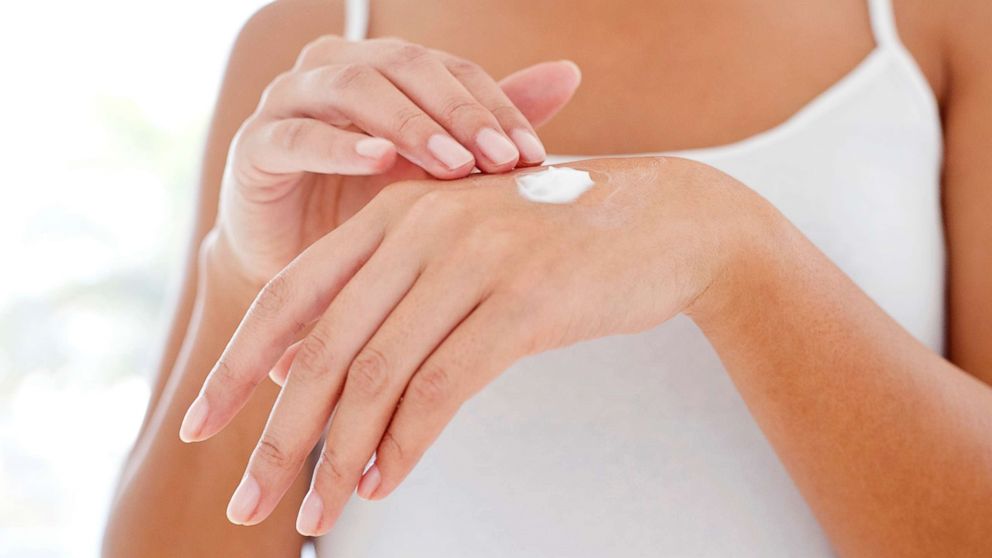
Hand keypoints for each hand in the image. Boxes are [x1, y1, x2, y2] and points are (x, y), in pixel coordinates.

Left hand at [182, 156, 770, 534]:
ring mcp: (472, 261)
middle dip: (278, 435)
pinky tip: (387, 480)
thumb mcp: (457, 249)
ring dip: (340, 456)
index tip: (201, 422)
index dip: (239, 366)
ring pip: (377, 375)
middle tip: (248, 499)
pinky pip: (442, 387)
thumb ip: (383, 298)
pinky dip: (406, 444)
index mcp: (394, 213)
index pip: (290, 295)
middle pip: (324, 348)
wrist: (661, 221)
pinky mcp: (522, 302)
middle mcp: (422, 228)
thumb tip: (306, 376)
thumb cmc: (555, 242)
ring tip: (317, 511)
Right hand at [214, 33, 580, 286]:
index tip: (533, 156)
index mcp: (384, 67)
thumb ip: (489, 121)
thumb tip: (570, 74)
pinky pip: (297, 135)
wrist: (298, 261)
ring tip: (450, 162)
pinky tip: (378, 161)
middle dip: (459, 112)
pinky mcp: (255, 145)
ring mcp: (290, 100)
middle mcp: (336, 69)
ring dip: (408, 123)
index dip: (495, 106)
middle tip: (499, 159)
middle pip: (405, 65)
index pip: (451, 70)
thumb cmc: (369, 207)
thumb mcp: (436, 168)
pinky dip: (339, 145)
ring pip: (354, 88)